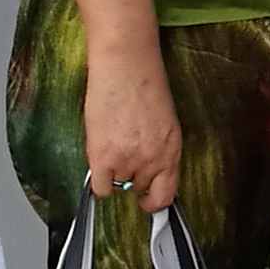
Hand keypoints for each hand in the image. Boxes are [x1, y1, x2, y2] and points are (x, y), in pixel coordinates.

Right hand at [82, 51, 185, 210]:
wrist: (125, 65)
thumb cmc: (144, 83)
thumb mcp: (164, 121)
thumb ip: (158, 147)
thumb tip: (147, 164)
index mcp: (171, 150)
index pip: (167, 194)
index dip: (155, 202)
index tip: (147, 203)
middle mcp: (153, 160)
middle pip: (139, 188)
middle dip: (132, 178)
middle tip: (123, 159)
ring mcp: (128, 161)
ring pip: (119, 186)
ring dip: (113, 173)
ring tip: (110, 146)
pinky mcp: (103, 157)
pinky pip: (100, 188)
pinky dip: (97, 185)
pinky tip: (97, 168)